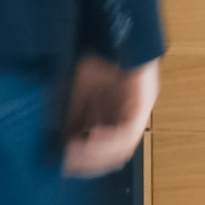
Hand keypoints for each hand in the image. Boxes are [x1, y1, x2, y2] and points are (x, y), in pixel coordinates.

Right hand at [58, 56, 160, 177]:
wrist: (114, 37)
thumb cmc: (99, 59)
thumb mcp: (78, 93)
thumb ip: (72, 117)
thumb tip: (60, 142)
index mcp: (113, 117)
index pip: (103, 150)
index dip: (86, 162)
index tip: (67, 166)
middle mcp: (127, 118)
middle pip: (114, 155)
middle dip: (90, 162)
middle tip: (70, 164)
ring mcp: (138, 112)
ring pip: (122, 148)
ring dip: (98, 153)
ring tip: (77, 152)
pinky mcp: (144, 104)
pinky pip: (129, 131)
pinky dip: (110, 138)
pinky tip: (93, 136)